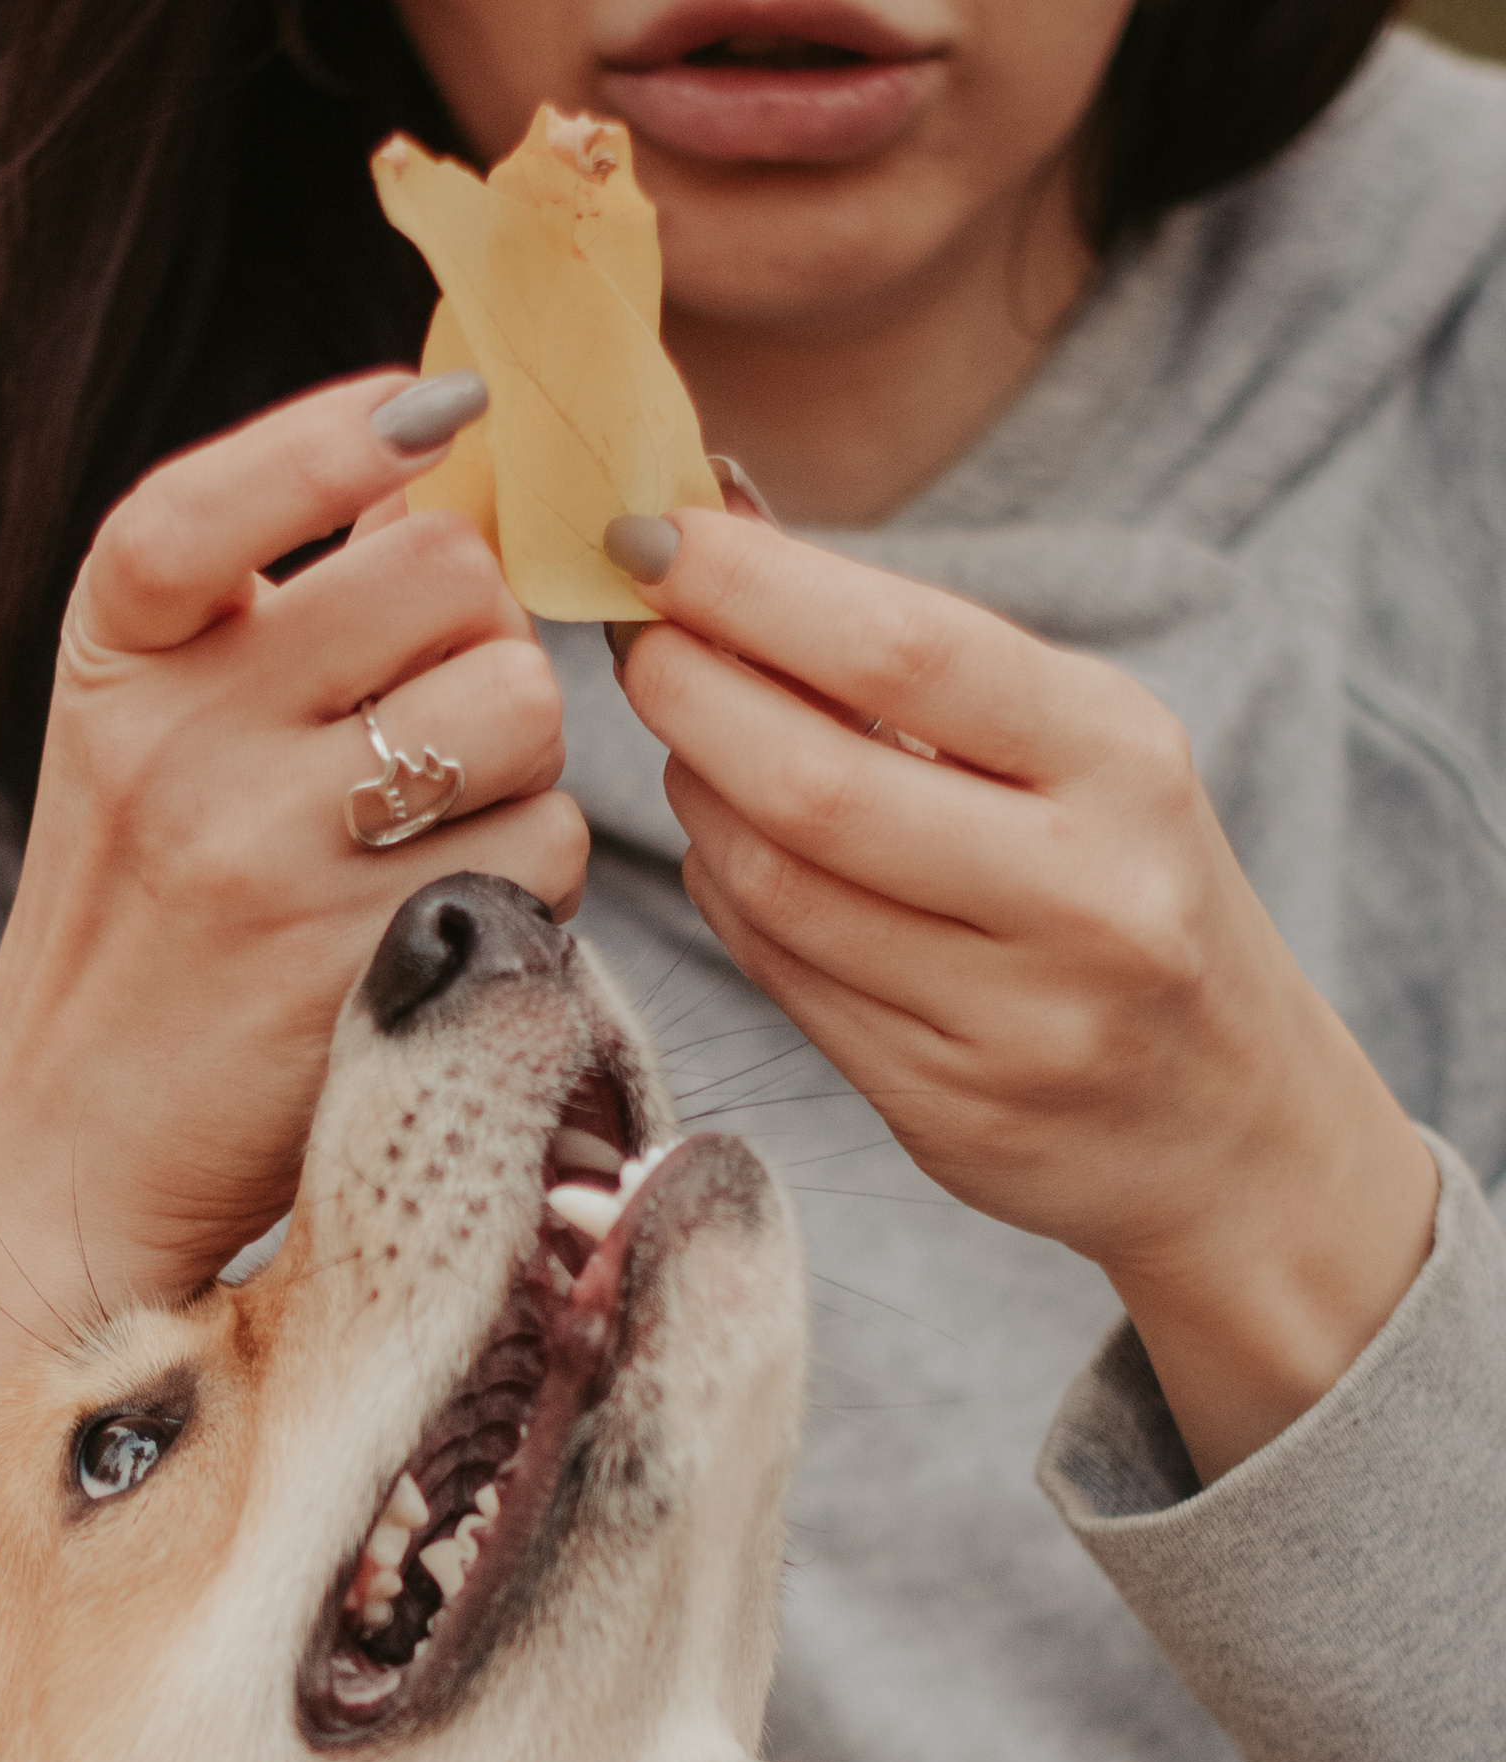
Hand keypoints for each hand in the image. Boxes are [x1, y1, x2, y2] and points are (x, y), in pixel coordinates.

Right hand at [0, 371, 585, 1318]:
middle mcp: (178, 743)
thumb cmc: (145, 917)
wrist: (74, 1147)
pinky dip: (531, 878)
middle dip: (484, 634)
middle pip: (446, 580)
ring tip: (440, 821)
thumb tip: (451, 446)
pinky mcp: (365, 964)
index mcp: (119, 655)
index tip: (441, 412)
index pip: (215, 502)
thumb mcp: (155, 731)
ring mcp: (268, 858)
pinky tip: (446, 912)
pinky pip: (543, 852)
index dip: (336, 440)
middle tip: (440, 710)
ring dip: (523, 759)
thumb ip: (279, 601)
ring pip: (521, 708)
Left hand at [612, 513, 1437, 1480]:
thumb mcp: (1087, 756)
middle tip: (635, 643)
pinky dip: (728, 900)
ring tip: (689, 744)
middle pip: (816, 783)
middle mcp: (1081, 892)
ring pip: (780, 891)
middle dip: (692, 697)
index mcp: (1122, 761)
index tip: (649, 533)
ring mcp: (1013, 1017)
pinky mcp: (947, 1110)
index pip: (906, 652)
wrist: (1231, 1124)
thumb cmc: (1135, 894)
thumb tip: (725, 538)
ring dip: (698, 802)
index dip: (752, 589)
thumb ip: (921, 667)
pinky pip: (787, 982)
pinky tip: (725, 852)